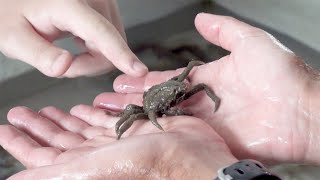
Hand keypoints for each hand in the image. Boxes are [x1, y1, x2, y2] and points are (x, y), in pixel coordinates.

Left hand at [0, 0, 147, 76]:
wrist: (18, 0)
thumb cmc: (12, 13)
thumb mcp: (13, 36)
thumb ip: (39, 54)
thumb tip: (65, 66)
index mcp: (69, 4)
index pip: (101, 32)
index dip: (119, 54)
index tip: (138, 70)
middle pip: (111, 44)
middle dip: (89, 63)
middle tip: (62, 64)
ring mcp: (101, 2)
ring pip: (113, 43)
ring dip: (93, 57)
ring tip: (67, 53)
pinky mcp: (105, 9)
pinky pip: (111, 38)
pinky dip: (97, 49)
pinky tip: (78, 45)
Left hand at [0, 106, 235, 178]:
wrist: (190, 156)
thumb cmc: (147, 165)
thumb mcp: (94, 169)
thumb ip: (56, 173)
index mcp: (82, 166)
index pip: (42, 156)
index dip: (22, 143)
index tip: (6, 128)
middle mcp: (95, 155)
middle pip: (58, 140)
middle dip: (39, 127)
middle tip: (21, 113)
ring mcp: (113, 140)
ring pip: (79, 128)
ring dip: (62, 119)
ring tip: (46, 109)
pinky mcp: (131, 127)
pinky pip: (105, 119)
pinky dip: (92, 112)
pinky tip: (83, 106)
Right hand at [94, 13, 317, 164]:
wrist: (303, 111)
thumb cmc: (281, 74)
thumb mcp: (249, 41)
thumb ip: (223, 30)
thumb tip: (200, 18)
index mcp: (209, 79)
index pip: (169, 80)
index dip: (145, 79)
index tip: (124, 79)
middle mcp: (204, 103)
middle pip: (161, 102)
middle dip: (133, 101)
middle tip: (107, 100)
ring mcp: (206, 124)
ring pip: (164, 121)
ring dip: (138, 119)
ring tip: (111, 117)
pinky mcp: (211, 142)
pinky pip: (179, 139)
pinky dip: (157, 137)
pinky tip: (136, 136)